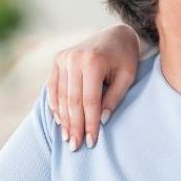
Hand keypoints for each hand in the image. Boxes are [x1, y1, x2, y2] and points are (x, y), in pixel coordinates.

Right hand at [47, 24, 139, 151]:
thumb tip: (101, 121)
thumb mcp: (127, 77)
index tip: (91, 142)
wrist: (115, 33)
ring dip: (64, 119)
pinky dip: (55, 105)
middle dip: (75, 126)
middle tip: (75, 147)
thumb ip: (114, 98)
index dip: (90, 123)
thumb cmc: (125, 57)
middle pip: (73, 101)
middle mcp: (74, 58)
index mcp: (93, 61)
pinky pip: (53, 86)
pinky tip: (60, 121)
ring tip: (68, 139)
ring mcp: (64, 57)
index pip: (90, 101)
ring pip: (61, 96)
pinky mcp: (58, 59)